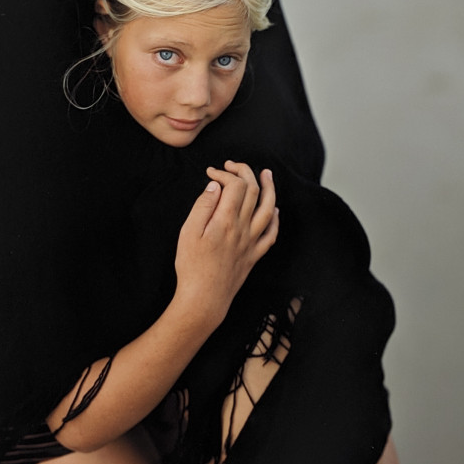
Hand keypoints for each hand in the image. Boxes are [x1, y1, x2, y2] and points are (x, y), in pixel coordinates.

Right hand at [173, 161, 278, 328]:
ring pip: (268, 209)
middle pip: (253, 191)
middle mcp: (243, 229)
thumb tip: (215, 185)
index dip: (224, 173)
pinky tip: (275, 210)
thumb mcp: (188, 232)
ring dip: (269, 188)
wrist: (204, 298)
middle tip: (233, 165)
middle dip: (244, 172)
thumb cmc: (191, 266)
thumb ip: (203, 206)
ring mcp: (251, 242)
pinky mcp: (254, 255)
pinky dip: (275, 219)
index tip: (210, 172)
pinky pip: (271, 234)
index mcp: (226, 220)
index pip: (235, 185)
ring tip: (266, 174)